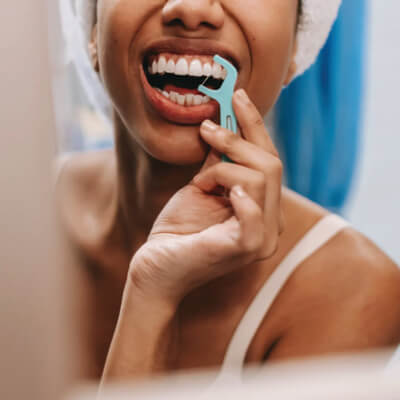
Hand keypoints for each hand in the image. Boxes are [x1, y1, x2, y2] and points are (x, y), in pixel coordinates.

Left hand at [130, 89, 283, 305]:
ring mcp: (262, 238)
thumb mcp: (202, 186)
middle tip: (207, 130)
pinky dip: (239, 195)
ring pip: (262, 179)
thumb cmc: (178, 229)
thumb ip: (219, 160)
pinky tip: (219, 190)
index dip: (255, 125)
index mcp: (263, 208)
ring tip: (198, 182)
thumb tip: (223, 124)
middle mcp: (271, 223)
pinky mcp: (245, 249)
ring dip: (222, 169)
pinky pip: (255, 215)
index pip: (270, 159)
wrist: (156, 267)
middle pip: (272, 164)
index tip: (237, 94)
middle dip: (237, 139)